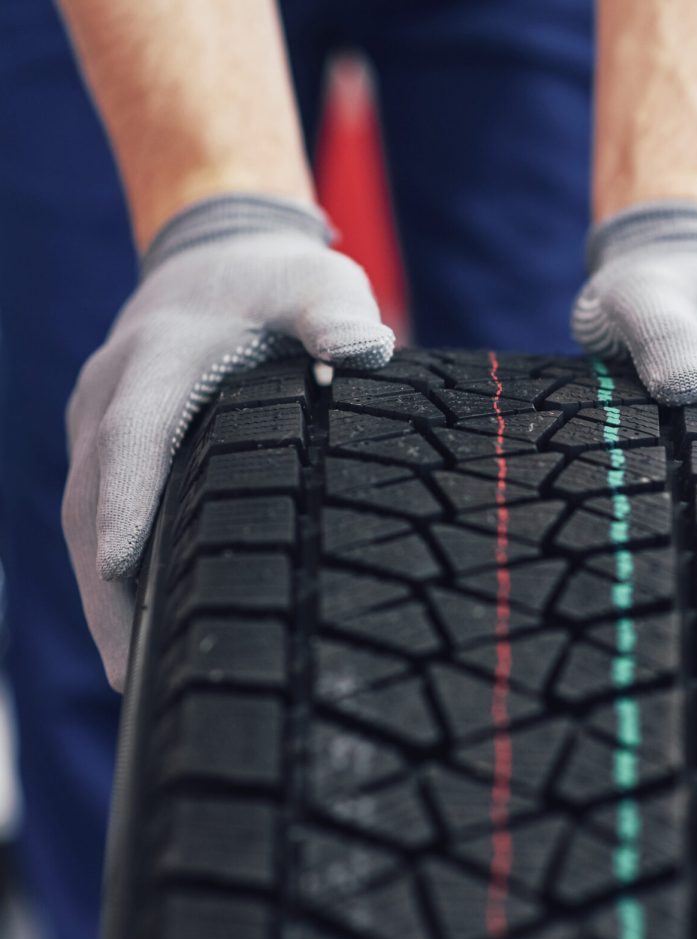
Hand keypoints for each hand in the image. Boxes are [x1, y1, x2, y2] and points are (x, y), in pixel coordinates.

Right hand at [62, 194, 394, 689]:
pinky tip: (133, 619)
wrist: (218, 261)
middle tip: (128, 669)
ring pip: (84, 511)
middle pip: (93, 494)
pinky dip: (105, 564)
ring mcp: (99, 416)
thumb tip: (363, 349)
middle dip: (103, 582)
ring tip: (128, 671)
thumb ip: (335, 312)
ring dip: (98, 588)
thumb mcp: (319, 283)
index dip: (127, 500)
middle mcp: (112, 389)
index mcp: (160, 358)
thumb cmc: (279, 284)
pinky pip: (96, 507)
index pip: (133, 434)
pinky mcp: (105, 437)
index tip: (123, 569)